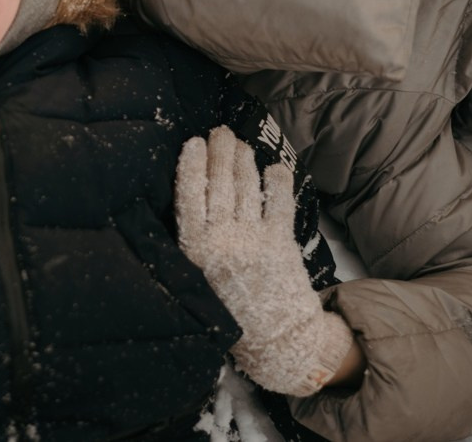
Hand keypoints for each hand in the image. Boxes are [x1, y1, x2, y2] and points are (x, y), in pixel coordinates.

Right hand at [175, 127, 352, 395]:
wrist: (276, 339)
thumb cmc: (229, 310)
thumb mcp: (196, 278)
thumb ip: (194, 242)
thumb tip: (192, 198)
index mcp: (196, 249)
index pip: (190, 197)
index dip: (192, 166)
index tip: (193, 142)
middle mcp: (223, 240)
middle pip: (220, 185)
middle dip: (219, 153)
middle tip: (219, 131)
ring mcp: (253, 239)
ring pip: (246, 189)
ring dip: (243, 161)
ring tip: (238, 142)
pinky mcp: (281, 242)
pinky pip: (279, 204)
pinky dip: (277, 183)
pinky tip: (274, 166)